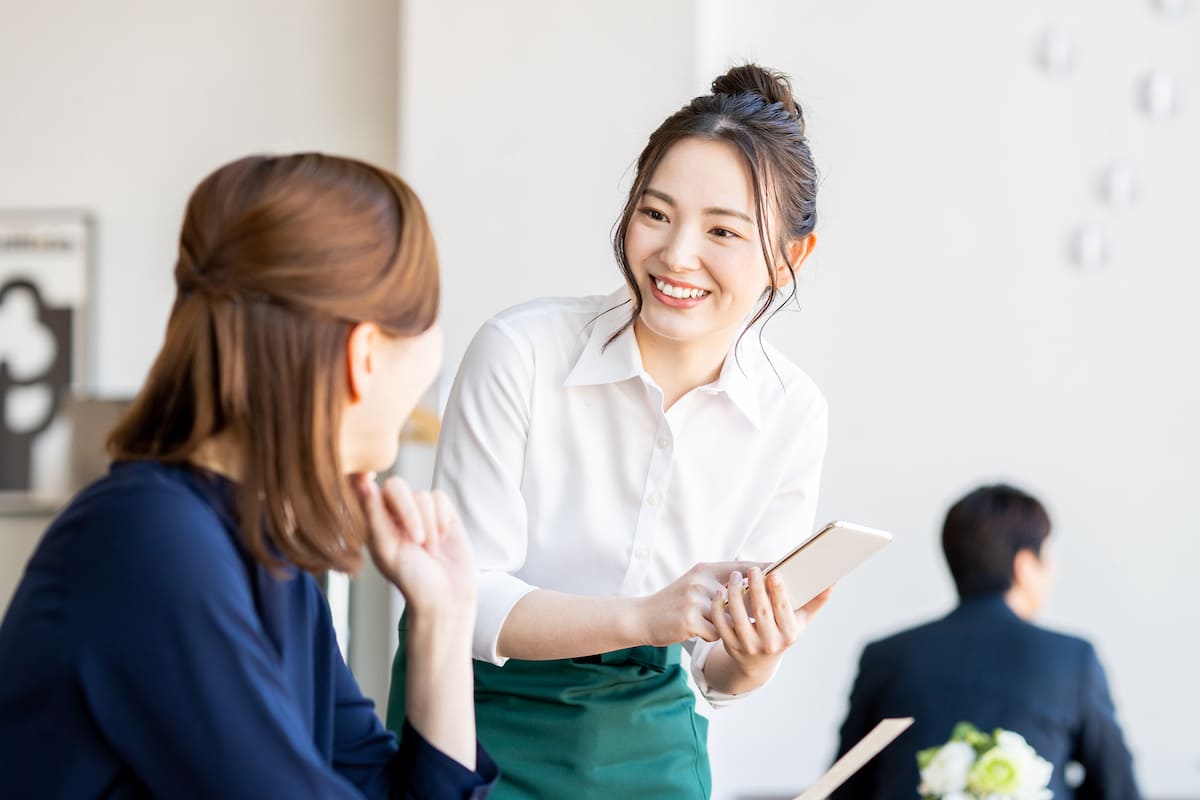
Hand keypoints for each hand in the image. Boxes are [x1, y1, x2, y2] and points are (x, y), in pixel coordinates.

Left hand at [351, 473, 475, 621]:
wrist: (445, 596)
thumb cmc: (411, 579)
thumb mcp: (386, 548)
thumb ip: (374, 514)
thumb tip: (362, 482)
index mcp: (377, 522)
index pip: (368, 489)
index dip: (365, 477)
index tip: (367, 475)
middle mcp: (398, 514)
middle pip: (397, 486)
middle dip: (409, 511)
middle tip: (416, 539)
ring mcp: (423, 513)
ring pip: (422, 495)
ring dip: (427, 523)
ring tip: (429, 549)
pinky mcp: (445, 513)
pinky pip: (440, 498)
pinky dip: (441, 518)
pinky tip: (443, 538)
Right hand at [638, 561, 759, 646]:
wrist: (642, 617)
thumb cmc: (673, 603)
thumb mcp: (694, 584)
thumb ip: (718, 582)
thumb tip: (750, 585)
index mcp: (704, 570)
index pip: (740, 566)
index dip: (761, 568)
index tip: (781, 570)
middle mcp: (701, 582)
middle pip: (740, 593)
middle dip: (753, 604)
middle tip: (767, 611)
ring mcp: (695, 601)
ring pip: (729, 617)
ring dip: (729, 625)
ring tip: (726, 627)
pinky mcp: (689, 620)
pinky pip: (715, 632)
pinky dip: (712, 636)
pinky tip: (701, 633)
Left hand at [713, 567, 833, 678]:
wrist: (757, 662)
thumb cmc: (782, 633)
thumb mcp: (800, 622)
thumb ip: (816, 601)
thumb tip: (833, 581)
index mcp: (788, 634)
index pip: (783, 610)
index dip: (778, 591)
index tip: (774, 573)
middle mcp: (769, 642)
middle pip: (760, 610)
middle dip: (755, 587)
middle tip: (751, 569)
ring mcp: (748, 645)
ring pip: (738, 615)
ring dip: (734, 593)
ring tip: (735, 577)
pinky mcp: (730, 645)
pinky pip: (721, 624)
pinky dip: (718, 607)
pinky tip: (720, 592)